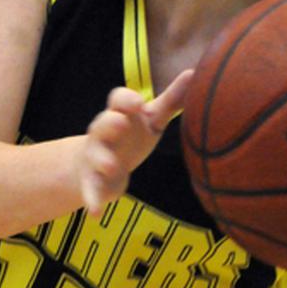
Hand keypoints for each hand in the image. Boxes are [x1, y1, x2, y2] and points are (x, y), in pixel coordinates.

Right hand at [78, 70, 194, 214]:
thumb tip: (196, 72)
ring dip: (103, 160)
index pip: (117, 100)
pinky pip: (90, 191)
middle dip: (109, 123)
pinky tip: (96, 214)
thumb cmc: (130, 137)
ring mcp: (96, 158)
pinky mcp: (93, 182)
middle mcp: (103, 133)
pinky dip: (93, 201)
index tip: (139, 102)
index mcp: (119, 115)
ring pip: (95, 155)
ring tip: (113, 166)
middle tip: (121, 122)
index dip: (126, 100)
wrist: (98, 167)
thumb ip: (171, 100)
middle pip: (101, 124)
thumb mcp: (150, 119)